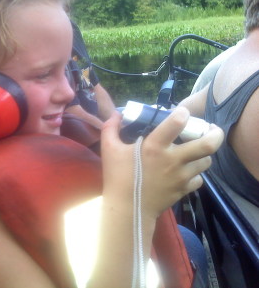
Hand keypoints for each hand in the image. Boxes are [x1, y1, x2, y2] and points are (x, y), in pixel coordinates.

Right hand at [100, 107, 222, 218]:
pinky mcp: (184, 190)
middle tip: (210, 129)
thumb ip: (111, 128)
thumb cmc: (118, 177)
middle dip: (214, 134)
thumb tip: (117, 114)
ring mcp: (181, 176)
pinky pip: (199, 179)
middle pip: (208, 144)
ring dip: (203, 154)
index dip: (183, 113)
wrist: (128, 209)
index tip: (182, 113)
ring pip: (206, 161)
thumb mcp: (109, 149)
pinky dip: (195, 173)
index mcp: (155, 146)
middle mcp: (173, 159)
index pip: (177, 122)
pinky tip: (186, 171)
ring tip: (196, 150)